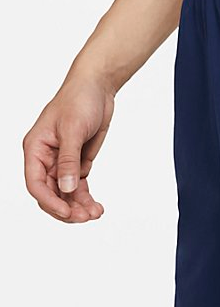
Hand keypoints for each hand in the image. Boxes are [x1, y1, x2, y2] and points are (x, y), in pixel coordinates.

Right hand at [23, 74, 113, 222]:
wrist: (97, 88)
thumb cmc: (79, 101)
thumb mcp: (73, 130)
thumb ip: (69, 160)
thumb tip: (66, 188)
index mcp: (35, 149)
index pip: (35, 183)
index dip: (50, 202)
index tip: (68, 213)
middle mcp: (46, 159)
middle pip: (50, 193)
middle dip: (67, 208)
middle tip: (87, 217)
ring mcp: (62, 162)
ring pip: (65, 193)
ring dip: (78, 206)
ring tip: (96, 214)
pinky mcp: (78, 163)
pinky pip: (78, 187)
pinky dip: (86, 198)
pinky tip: (97, 207)